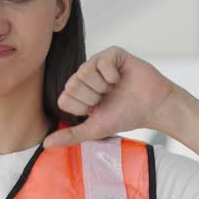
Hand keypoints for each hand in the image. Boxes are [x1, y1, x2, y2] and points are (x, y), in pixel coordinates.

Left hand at [42, 46, 176, 148]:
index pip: (64, 98)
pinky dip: (112, 75)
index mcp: (78, 92)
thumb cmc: (126, 116)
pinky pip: (101, 61)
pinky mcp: (112, 53)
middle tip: (107, 98)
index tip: (97, 109)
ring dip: (102, 86)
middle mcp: (85, 76)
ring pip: (84, 72)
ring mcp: (98, 62)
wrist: (153, 107)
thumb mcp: (95, 129)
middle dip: (92, 97)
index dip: (82, 107)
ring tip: (114, 88)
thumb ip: (71, 135)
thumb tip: (45, 144)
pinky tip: (121, 78)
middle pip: (71, 85)